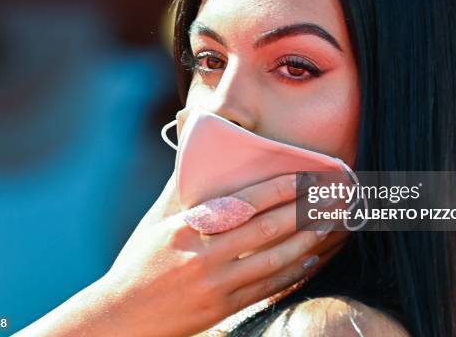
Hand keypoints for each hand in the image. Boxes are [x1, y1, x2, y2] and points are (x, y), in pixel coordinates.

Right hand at [15, 172, 346, 336]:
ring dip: (307, 241)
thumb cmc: (140, 261)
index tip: (308, 177)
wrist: (123, 316)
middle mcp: (204, 255)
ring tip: (331, 225)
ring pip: (274, 261)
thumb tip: (192, 139)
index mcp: (188, 227)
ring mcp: (216, 285)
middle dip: (305, 212)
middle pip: (267, 230)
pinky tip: (311, 259)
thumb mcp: (157, 220)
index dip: (280, 189)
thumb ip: (182, 183)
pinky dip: (292, 273)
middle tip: (333, 198)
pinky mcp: (223, 308)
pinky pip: (267, 289)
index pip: (244, 203)